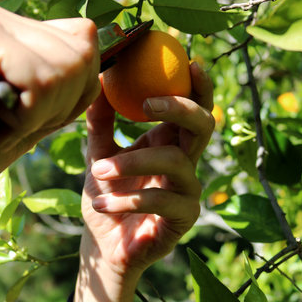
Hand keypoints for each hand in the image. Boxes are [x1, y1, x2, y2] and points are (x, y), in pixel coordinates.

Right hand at [0, 3, 99, 240]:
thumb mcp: (29, 119)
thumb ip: (62, 89)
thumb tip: (96, 57)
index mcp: (14, 33)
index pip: (85, 42)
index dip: (74, 91)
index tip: (28, 117)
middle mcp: (3, 18)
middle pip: (84, 51)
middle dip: (59, 105)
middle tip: (7, 121)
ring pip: (68, 65)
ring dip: (37, 114)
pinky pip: (39, 79)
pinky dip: (20, 117)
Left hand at [74, 62, 214, 301]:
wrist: (102, 242)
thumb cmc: (106, 194)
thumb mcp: (98, 153)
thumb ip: (100, 121)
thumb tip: (98, 79)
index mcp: (169, 141)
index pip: (193, 107)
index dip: (198, 85)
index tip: (189, 59)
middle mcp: (185, 161)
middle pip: (203, 124)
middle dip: (180, 107)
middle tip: (147, 102)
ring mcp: (188, 190)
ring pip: (176, 162)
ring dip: (133, 163)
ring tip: (98, 171)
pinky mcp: (183, 218)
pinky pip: (161, 200)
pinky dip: (126, 199)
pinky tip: (100, 204)